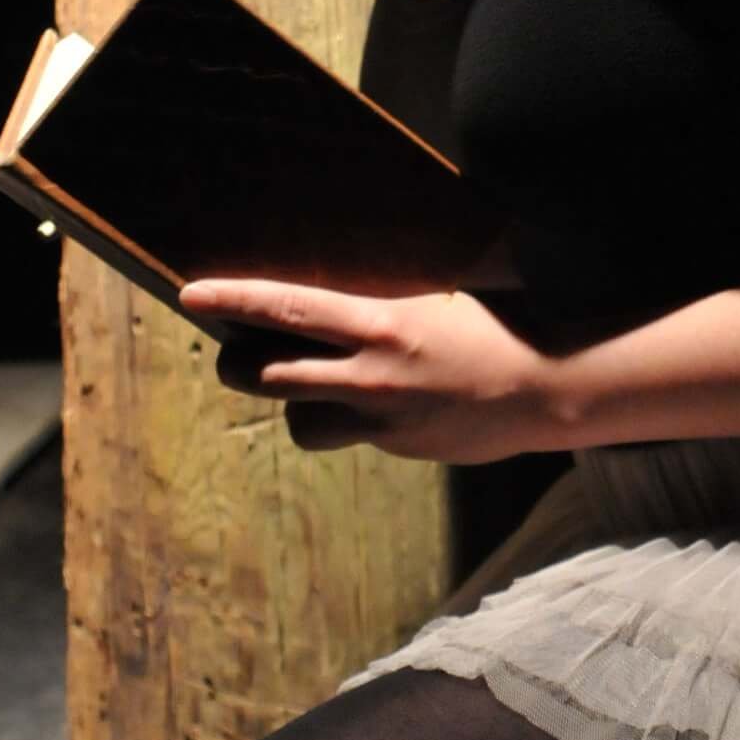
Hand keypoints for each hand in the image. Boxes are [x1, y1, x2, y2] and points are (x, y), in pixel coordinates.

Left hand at [175, 278, 560, 463]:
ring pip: (300, 421)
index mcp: (382, 325)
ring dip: (294, 405)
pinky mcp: (398, 447)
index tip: (190, 294)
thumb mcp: (436, 301)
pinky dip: (349, 421)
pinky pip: (351, 436)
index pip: (289, 310)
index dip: (234, 302)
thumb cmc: (500, 327)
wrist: (549, 390)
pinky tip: (380, 402)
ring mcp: (383, 419)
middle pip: (270, 375)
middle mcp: (372, 376)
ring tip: (309, 386)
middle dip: (237, 366)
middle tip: (231, 354)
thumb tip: (344, 292)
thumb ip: (384, 304)